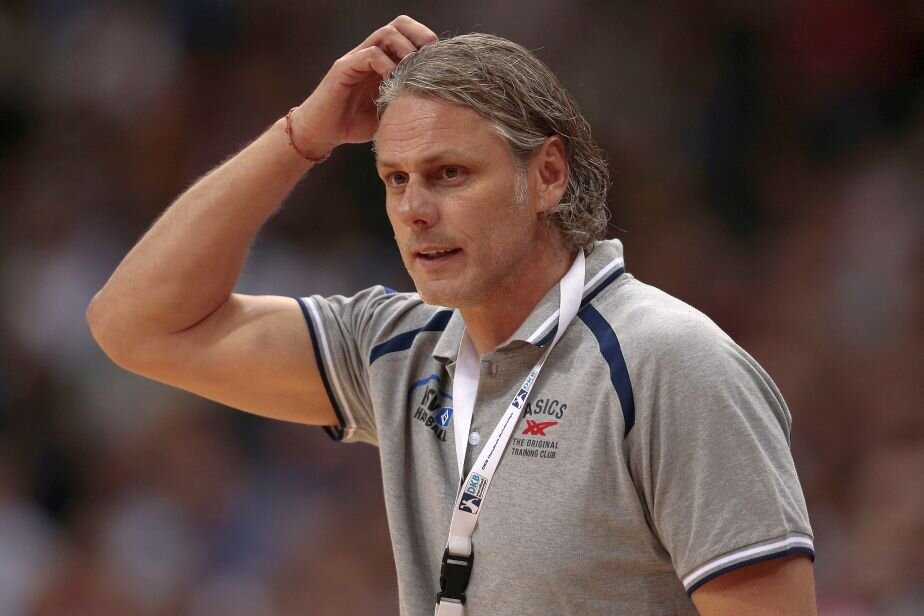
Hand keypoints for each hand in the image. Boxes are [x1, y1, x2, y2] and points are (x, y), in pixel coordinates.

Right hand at [289, 16, 437, 156]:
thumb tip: (439, 103)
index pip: (409, 33)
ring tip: (411, 72)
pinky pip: (369, 54)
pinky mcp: (344, 68)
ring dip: (405, 51)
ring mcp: (357, 58)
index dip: (426, 43)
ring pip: (386, 34)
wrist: (322, 133)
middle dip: (420, 38)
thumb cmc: (354, 124)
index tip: (439, 63)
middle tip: (430, 62)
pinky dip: (385, 65)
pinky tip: (391, 82)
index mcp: (384, 60)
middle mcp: (371, 53)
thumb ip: (408, 100)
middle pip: (400, 25)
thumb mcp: (390, 111)